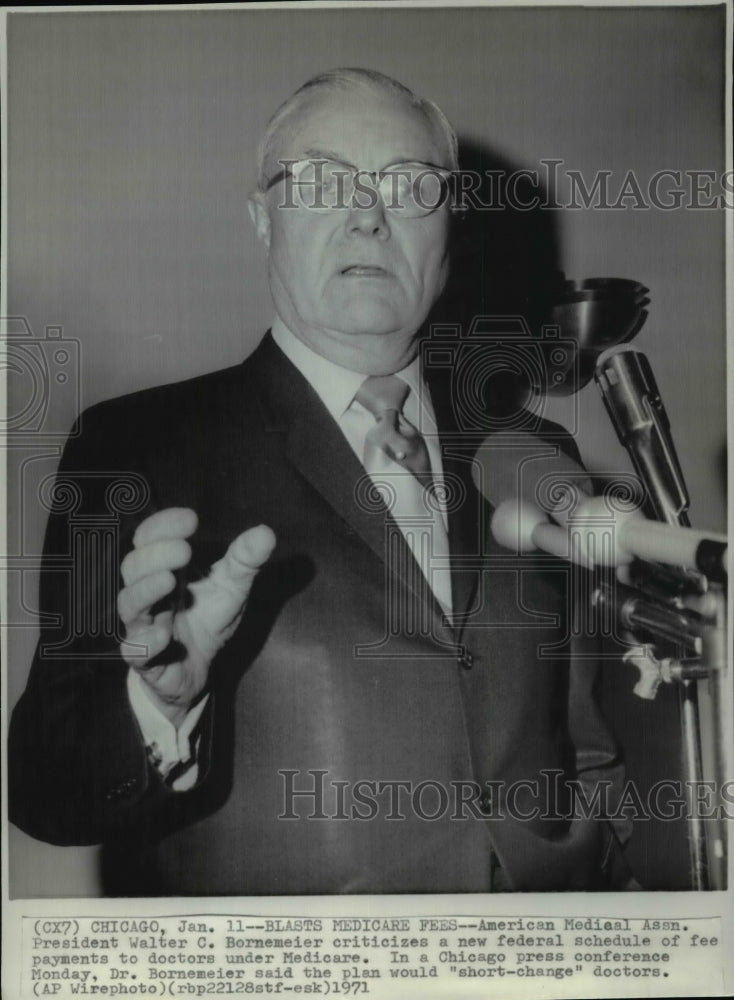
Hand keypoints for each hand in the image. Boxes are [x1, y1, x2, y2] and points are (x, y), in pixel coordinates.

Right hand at [118, 508, 275, 726]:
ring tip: (169, 581)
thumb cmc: (206, 620)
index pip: (150, 539)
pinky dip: (148, 641)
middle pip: (133, 567)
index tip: (191, 519)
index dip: (163, 526)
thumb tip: (266, 533)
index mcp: (164, 568)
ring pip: (129, 605)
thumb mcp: (232, 588)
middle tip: (184, 550)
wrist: (196, 670)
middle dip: (155, 556)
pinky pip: (136, 649)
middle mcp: (148, 593)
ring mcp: (143, 625)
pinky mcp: (146, 659)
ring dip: (146, 590)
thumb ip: (245, 561)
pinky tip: (164, 634)